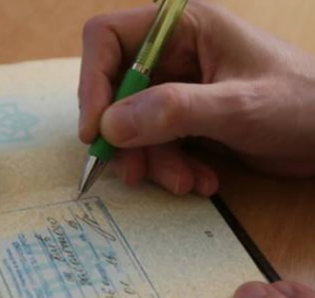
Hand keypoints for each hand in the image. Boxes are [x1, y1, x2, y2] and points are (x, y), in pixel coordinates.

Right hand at [78, 0, 314, 195]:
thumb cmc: (301, 104)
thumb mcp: (237, 106)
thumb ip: (173, 111)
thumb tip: (110, 125)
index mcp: (181, 27)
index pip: (106, 38)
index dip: (92, 82)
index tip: (96, 131)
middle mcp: (171, 52)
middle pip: (113, 89)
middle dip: (124, 136)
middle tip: (135, 172)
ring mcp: (175, 86)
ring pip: (130, 124)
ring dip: (152, 160)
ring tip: (186, 182)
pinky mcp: (182, 117)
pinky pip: (152, 142)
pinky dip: (169, 167)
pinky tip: (200, 180)